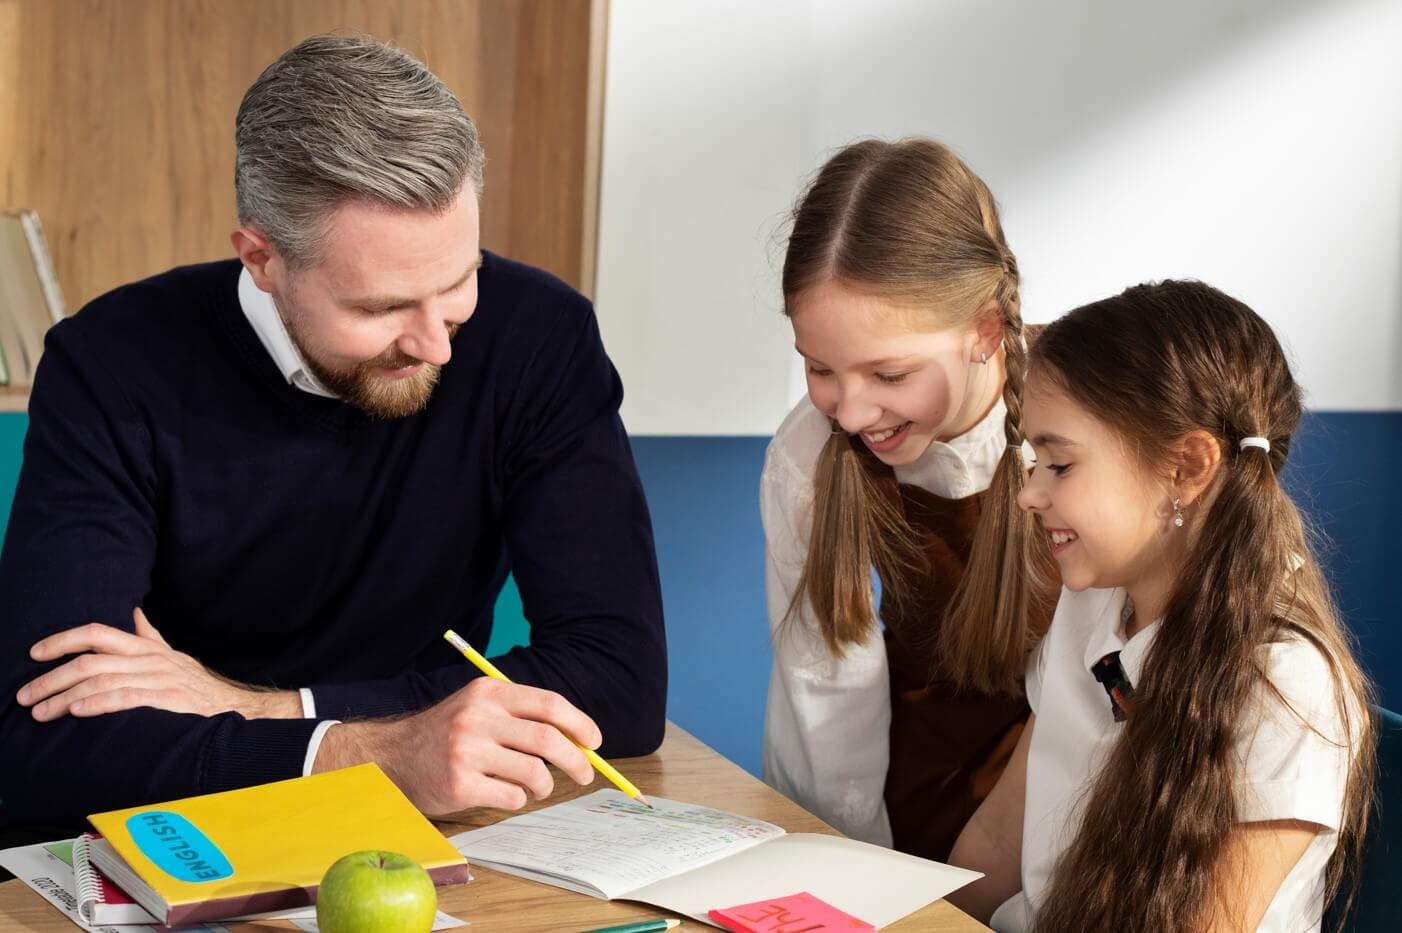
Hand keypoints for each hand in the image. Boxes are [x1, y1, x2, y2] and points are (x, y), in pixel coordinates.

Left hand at [16, 608, 300, 720]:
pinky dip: (96, 703)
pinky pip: (124, 698)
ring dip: (64, 697)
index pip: (98, 632)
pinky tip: (76, 711)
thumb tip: (134, 612)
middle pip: (90, 659)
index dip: (63, 639)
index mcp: (148, 648)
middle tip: (25, 696)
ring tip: (41, 712)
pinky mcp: (168, 700)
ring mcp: (160, 678)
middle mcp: (151, 659)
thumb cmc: (199, 689)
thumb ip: (151, 637)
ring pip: (100, 680)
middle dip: (52, 677)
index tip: (34, 653)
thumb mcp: (174, 658)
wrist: (237, 710)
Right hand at [313, 676, 601, 814]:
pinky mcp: (460, 785)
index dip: (579, 723)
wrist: (392, 758)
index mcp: (488, 693)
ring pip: (533, 772)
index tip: (595, 741)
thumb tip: (579, 740)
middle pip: (548, 740)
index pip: (548, 704)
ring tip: (535, 786)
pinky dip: (517, 799)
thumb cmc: (447, 734)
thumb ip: (521, 717)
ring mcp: (467, 752)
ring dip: (543, 785)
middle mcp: (477, 718)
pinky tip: (502, 793)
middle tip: (585, 774)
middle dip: (576, 760)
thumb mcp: (478, 708)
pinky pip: (511, 797)